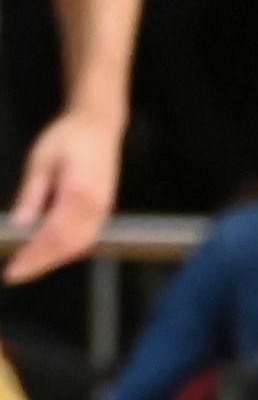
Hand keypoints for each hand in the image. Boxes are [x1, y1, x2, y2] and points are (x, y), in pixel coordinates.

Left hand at [6, 105, 122, 283]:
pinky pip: (86, 237)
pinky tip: (50, 251)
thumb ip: (32, 193)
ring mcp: (103, 209)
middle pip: (68, 247)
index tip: (12, 271)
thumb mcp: (40, 160)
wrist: (99, 125)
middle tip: (15, 274)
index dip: (33, 256)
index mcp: (78, 195)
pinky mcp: (104, 208)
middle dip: (41, 264)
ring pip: (80, 245)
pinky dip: (67, 249)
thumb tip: (20, 223)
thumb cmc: (68, 137)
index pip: (53, 236)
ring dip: (54, 259)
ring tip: (29, 266)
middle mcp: (95, 207)